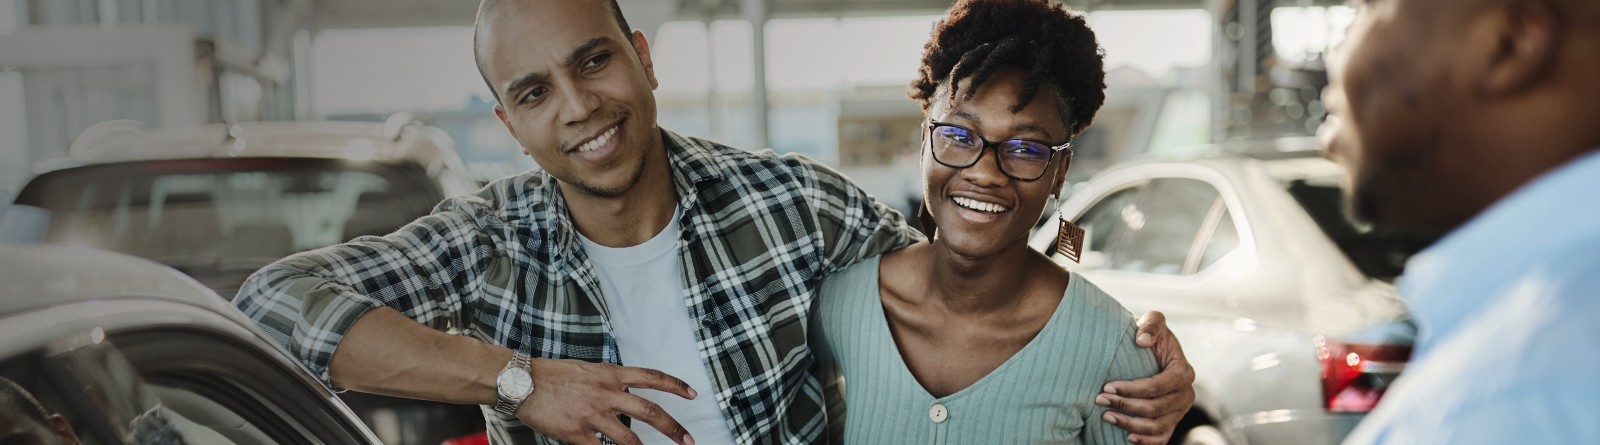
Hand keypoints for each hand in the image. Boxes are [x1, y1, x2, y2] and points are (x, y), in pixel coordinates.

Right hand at [517, 358, 697, 444]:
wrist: (522, 382)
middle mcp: (606, 393)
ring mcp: (592, 415)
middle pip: (650, 412)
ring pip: (630, 438)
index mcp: (610, 374)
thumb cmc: (551, 374)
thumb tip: (626, 390)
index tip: (693, 393)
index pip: (652, 377)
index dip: (675, 386)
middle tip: (689, 440)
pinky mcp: (577, 433)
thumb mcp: (587, 369)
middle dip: (673, 429)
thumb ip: (609, 380)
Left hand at [1097, 311, 1195, 443]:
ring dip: (1130, 423)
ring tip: (1106, 416)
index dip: (1133, 388)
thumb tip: (1142, 340)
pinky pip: (1162, 438)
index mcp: (1184, 371)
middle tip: (1100, 400)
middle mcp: (1186, 394)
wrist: (1149, 351)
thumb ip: (1151, 324)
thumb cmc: (1149, 335)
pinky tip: (1127, 436)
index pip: (1158, 386)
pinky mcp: (1171, 421)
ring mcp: (1179, 411)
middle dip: (1126, 405)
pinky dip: (1146, 440)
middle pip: (1156, 408)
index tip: (1108, 385)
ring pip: (1156, 425)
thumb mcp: (1153, 320)